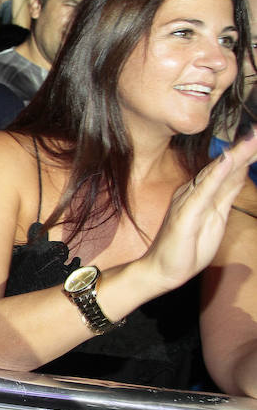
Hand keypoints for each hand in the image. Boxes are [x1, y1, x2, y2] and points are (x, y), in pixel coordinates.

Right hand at [140, 129, 256, 292]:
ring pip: (215, 174)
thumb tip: (238, 174)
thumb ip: (224, 195)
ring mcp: (188, 201)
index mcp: (202, 195)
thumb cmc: (186, 249)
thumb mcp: (215, 220)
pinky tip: (227, 160)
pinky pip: (204, 191)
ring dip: (235, 155)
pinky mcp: (186, 213)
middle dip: (244, 149)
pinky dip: (216, 174)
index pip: (228, 171)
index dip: (245, 155)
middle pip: (224, 168)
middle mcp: (194, 192)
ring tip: (252, 138)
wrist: (161, 270)